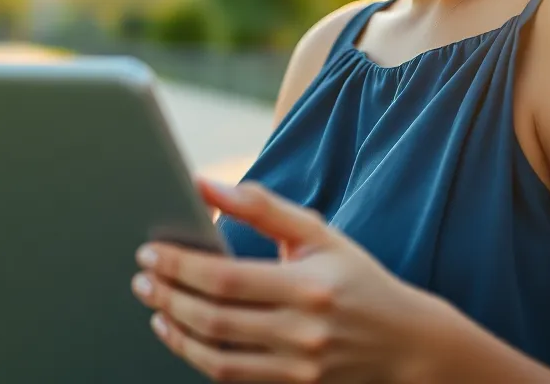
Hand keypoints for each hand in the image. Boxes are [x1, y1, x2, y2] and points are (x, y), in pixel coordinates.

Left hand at [130, 178, 445, 382]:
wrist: (408, 345)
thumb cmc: (357, 279)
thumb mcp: (319, 235)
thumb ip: (261, 207)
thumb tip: (205, 184)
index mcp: (309, 286)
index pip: (225, 278)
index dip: (179, 266)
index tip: (148, 252)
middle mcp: (304, 332)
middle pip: (214, 319)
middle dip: (167, 296)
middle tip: (141, 278)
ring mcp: (299, 370)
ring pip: (217, 359)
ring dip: (176, 333)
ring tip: (155, 307)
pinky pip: (234, 380)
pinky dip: (200, 359)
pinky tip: (183, 336)